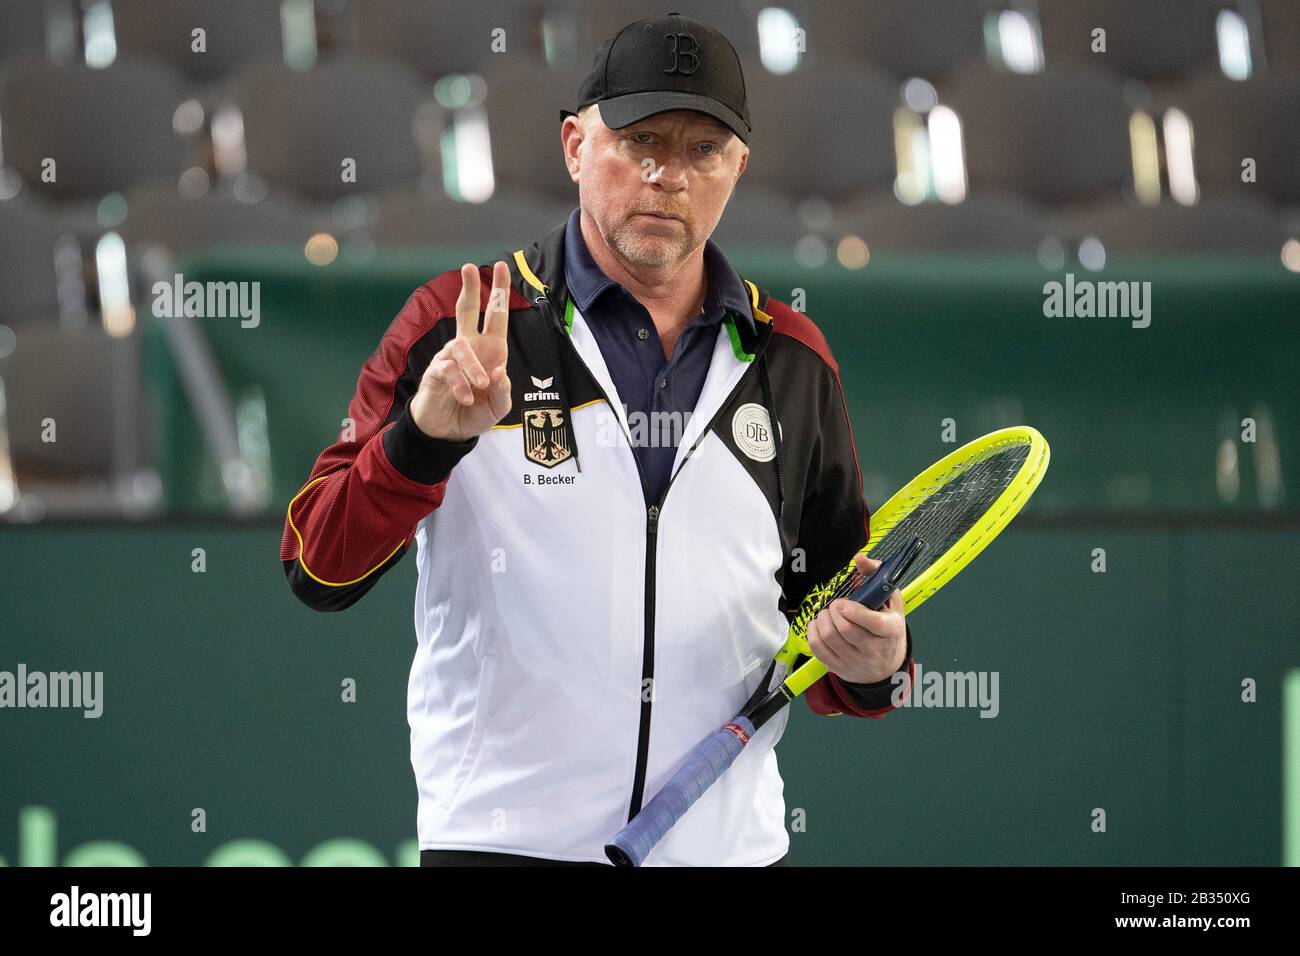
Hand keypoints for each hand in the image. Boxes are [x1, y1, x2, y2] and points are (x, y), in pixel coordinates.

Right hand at [410, 261, 512, 441]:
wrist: (448, 432)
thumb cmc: (474, 412)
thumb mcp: (498, 407)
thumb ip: (502, 392)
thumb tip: (498, 372)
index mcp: (490, 350)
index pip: (495, 315)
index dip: (499, 292)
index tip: (502, 266)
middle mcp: (470, 348)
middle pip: (466, 310)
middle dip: (470, 288)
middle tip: (469, 267)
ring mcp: (450, 358)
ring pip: (460, 346)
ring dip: (473, 368)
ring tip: (480, 387)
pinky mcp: (435, 371)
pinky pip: (448, 369)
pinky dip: (460, 385)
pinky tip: (465, 397)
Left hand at [806, 553, 906, 683]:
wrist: (886, 667)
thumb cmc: (888, 629)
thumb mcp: (891, 601)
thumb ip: (877, 575)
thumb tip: (859, 558)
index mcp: (891, 631)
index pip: (874, 624)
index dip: (855, 612)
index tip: (843, 603)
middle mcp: (874, 649)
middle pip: (846, 630)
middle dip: (834, 611)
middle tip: (836, 604)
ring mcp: (855, 661)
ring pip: (829, 638)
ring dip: (823, 619)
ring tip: (828, 613)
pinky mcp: (839, 668)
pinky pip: (818, 649)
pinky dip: (813, 632)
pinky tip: (819, 624)